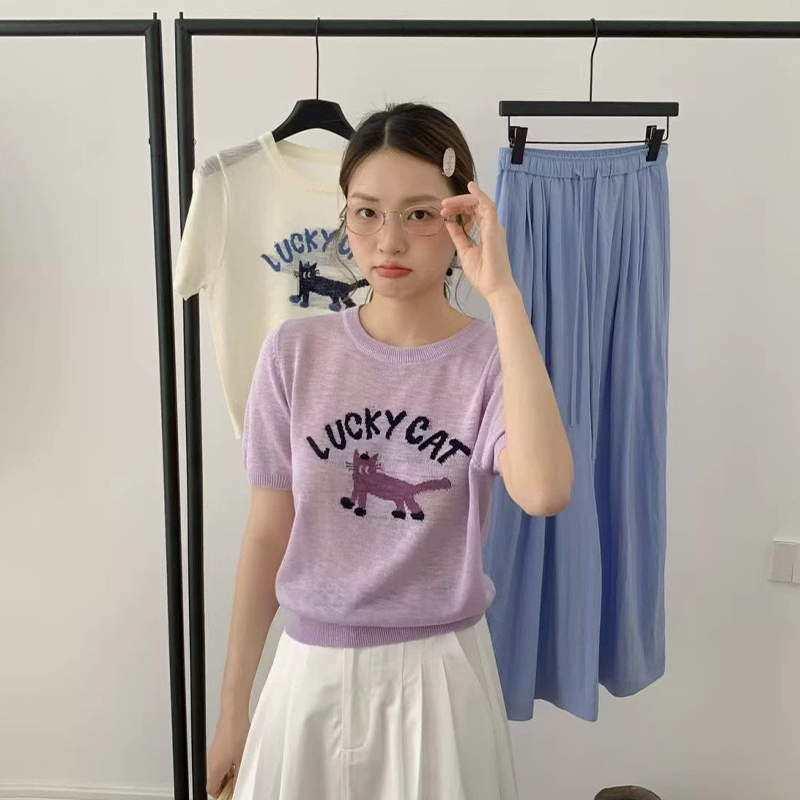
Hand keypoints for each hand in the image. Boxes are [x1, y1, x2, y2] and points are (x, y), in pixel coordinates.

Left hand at [440, 180, 516, 299]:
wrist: (494, 288)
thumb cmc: (483, 274)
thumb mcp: (465, 251)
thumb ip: (458, 237)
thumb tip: (450, 223)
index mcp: (486, 232)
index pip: (473, 212)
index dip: (458, 209)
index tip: (444, 212)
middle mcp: (492, 227)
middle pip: (476, 205)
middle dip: (458, 203)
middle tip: (443, 206)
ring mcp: (495, 227)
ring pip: (480, 203)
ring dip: (463, 200)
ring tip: (447, 203)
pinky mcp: (494, 230)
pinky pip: (488, 207)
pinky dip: (480, 195)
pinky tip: (471, 187)